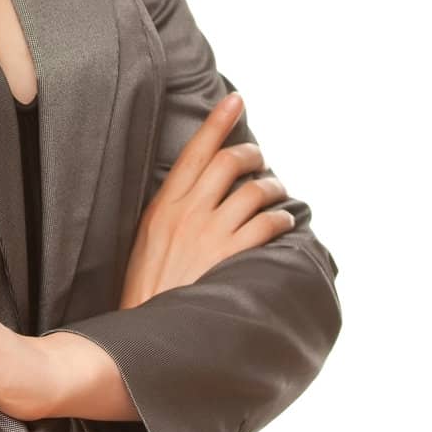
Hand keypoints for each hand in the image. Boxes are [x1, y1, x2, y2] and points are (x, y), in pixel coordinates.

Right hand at [119, 91, 294, 308]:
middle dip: (251, 154)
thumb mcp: (145, 242)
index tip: (235, 99)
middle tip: (259, 158)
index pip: (195, 151)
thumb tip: (195, 193)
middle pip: (228, 162)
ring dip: (272, 186)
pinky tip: (286, 223)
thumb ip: (169, 214)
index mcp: (162, 206)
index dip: (218, 122)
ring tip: (277, 193)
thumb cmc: (146, 290)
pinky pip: (267, 224)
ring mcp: (210, 234)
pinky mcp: (230, 257)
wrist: (148, 331)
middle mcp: (187, 213)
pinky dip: (282, 219)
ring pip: (253, 190)